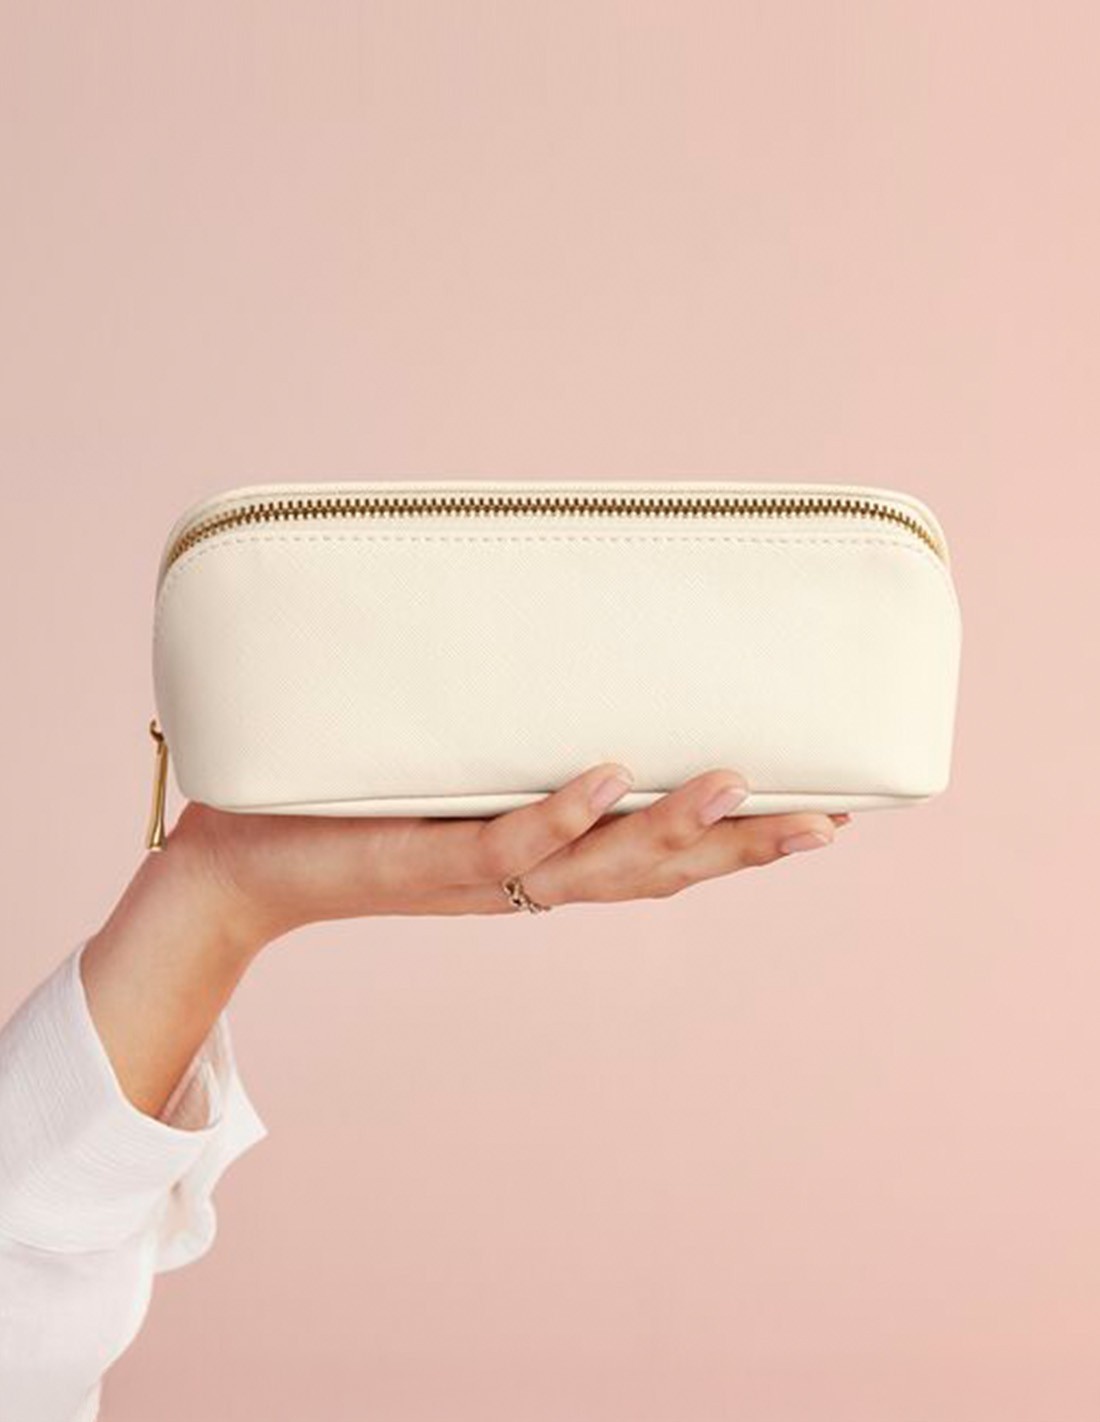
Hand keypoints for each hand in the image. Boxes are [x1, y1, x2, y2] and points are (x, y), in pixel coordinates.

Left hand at [172, 765, 849, 944]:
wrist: (246, 857)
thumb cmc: (354, 802)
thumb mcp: (455, 759)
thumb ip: (513, 716)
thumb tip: (563, 629)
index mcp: (551, 858)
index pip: (665, 860)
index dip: (746, 847)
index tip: (829, 816)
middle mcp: (533, 877)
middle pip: (659, 875)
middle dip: (746, 853)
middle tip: (830, 823)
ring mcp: (486, 872)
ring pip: (601, 866)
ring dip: (676, 830)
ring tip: (744, 784)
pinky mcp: (427, 856)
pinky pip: (508, 839)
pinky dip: (564, 810)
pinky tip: (609, 773)